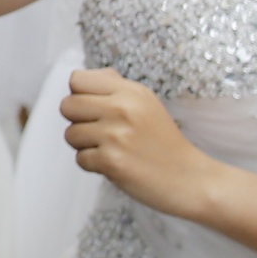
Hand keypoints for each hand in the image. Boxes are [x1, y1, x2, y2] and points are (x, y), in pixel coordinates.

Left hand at [60, 67, 220, 219]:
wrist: (189, 179)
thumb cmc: (164, 143)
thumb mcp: (146, 103)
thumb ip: (114, 87)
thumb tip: (79, 78)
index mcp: (131, 91)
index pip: (77, 79)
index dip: (79, 95)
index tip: (93, 108)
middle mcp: (122, 109)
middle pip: (67, 105)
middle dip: (78, 121)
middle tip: (99, 132)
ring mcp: (116, 135)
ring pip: (70, 134)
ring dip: (84, 145)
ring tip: (110, 149)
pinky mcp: (111, 161)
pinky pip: (80, 159)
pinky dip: (93, 165)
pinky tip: (115, 164)